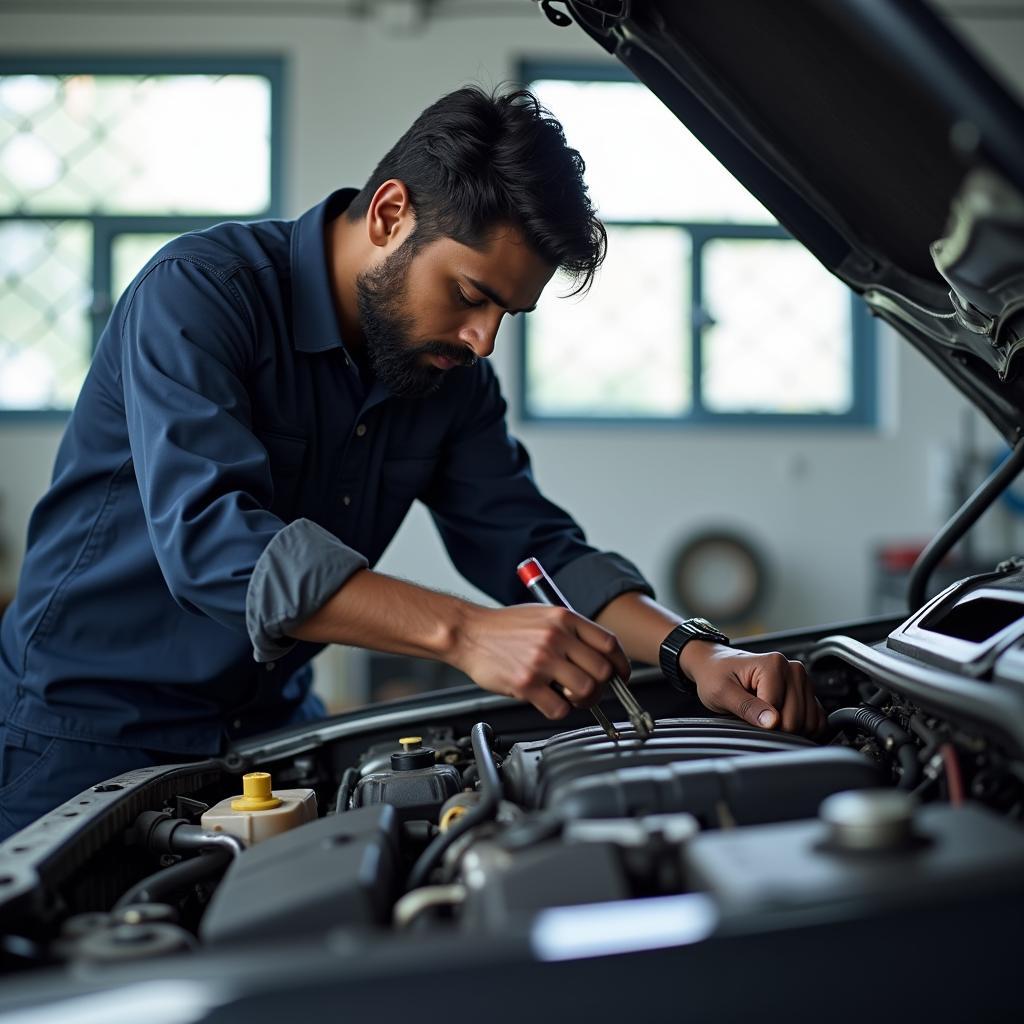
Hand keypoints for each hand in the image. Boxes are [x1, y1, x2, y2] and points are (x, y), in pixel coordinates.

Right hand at [451, 604, 630, 719]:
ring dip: (582, 700)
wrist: (467, 632)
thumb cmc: (502, 627)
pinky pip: (559, 708)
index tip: (620, 676)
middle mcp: (556, 637)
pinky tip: (548, 701)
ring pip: (586, 691)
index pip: (609, 644)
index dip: (620, 665)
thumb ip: (571, 632)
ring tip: (568, 697)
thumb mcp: (542, 615)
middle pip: (603, 671)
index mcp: (564, 618)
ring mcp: (541, 661)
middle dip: (602, 687)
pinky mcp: (526, 683)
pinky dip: (559, 710)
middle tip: (590, 691)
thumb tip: (600, 658)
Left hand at [681, 643, 824, 735]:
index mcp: (774, 665)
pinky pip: (816, 719)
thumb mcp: (721, 692)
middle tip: (752, 717)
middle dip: (775, 728)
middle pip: (796, 719)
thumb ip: (746, 707)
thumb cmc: (716, 675)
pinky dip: (803, 729)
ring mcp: (802, 680)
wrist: (716, 664)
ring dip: (789, 729)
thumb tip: (773, 723)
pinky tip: (782, 723)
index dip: (760, 723)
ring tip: (765, 717)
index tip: (744, 715)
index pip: (778, 711)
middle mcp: (793, 669)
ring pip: (809, 722)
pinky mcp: (806, 692)